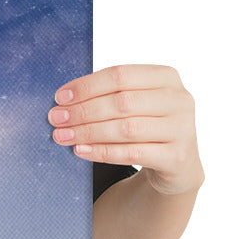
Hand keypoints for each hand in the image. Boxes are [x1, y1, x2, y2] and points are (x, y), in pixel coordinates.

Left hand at [48, 64, 202, 195]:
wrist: (177, 163)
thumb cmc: (146, 126)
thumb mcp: (134, 103)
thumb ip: (107, 95)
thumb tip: (63, 100)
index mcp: (166, 77)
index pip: (121, 75)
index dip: (87, 86)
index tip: (60, 97)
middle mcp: (179, 100)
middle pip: (122, 102)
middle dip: (83, 111)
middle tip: (56, 118)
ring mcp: (182, 129)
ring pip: (126, 128)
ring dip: (88, 132)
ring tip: (61, 136)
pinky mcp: (177, 157)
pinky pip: (132, 154)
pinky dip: (102, 152)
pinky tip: (80, 150)